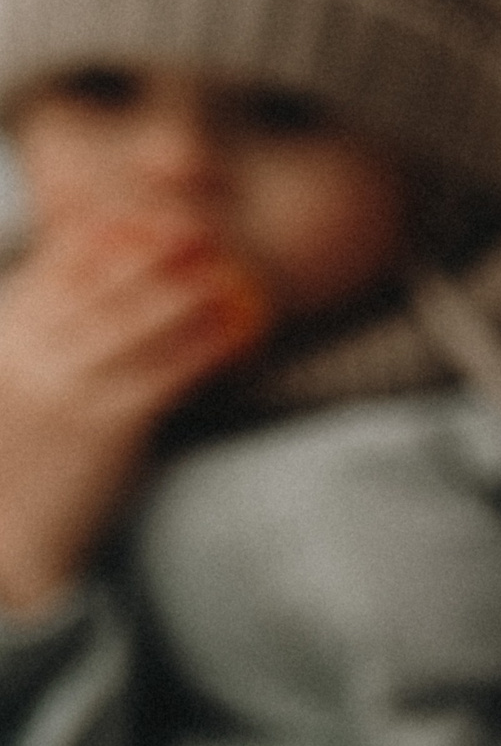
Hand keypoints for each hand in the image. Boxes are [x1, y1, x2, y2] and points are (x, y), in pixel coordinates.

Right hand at [0, 215, 267, 616]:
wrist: (8, 530)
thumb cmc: (18, 449)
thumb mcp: (14, 378)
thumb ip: (43, 330)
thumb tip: (88, 282)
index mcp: (9, 336)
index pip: (56, 268)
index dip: (105, 235)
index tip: (144, 215)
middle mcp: (35, 355)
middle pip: (104, 285)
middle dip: (152, 251)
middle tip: (196, 227)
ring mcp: (71, 388)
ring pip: (138, 323)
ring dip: (186, 293)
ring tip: (225, 273)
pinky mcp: (110, 425)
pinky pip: (167, 375)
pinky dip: (203, 350)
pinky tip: (233, 336)